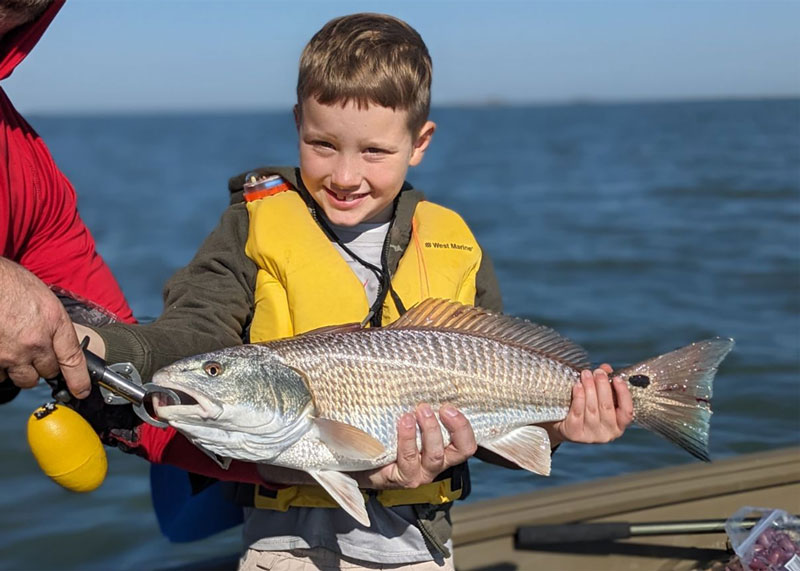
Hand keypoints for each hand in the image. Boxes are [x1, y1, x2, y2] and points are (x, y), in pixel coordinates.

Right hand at [0, 257, 90, 397]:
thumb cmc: (9, 283)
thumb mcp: (43, 298)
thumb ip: (53, 323)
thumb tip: (56, 340)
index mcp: (54, 322)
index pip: (73, 359)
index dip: (79, 380)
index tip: (82, 391)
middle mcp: (34, 342)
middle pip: (48, 372)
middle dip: (44, 365)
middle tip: (35, 351)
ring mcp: (10, 353)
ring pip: (23, 378)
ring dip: (22, 369)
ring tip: (14, 348)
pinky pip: (0, 375)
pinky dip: (1, 367)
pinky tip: (1, 348)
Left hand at [355, 403, 477, 489]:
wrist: (363, 460)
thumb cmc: (391, 435)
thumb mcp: (411, 420)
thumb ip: (422, 408)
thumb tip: (423, 376)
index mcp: (444, 450)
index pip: (467, 444)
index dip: (463, 426)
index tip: (448, 407)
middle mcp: (436, 464)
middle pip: (458, 451)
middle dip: (450, 426)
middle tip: (428, 407)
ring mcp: (420, 473)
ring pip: (434, 455)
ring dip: (427, 431)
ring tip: (412, 414)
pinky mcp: (401, 477)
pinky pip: (407, 460)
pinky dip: (406, 439)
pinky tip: (402, 423)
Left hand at [542, 364, 632, 446]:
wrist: (562, 424)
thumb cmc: (585, 408)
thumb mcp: (597, 397)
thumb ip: (605, 383)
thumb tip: (606, 368)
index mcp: (618, 425)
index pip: (627, 411)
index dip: (623, 394)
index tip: (617, 378)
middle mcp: (607, 434)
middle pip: (606, 407)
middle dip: (602, 386)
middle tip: (597, 372)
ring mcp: (591, 436)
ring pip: (592, 408)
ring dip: (589, 388)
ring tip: (585, 375)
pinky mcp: (575, 434)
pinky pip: (578, 412)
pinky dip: (578, 397)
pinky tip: (577, 386)